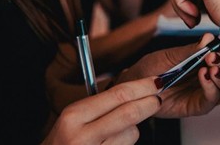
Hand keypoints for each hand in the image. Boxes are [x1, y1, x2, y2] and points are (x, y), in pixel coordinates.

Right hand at [42, 77, 160, 143]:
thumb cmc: (62, 143)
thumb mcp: (72, 120)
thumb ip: (99, 105)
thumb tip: (133, 89)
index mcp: (74, 116)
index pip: (117, 95)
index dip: (142, 86)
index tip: (155, 81)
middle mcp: (82, 135)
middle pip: (129, 113)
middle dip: (149, 103)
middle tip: (157, 99)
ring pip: (132, 133)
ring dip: (134, 129)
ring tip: (117, 132)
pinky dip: (126, 143)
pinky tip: (111, 144)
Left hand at [116, 33, 219, 117]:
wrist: (134, 84)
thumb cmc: (152, 67)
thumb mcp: (171, 54)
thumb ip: (192, 49)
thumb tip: (210, 37)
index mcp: (209, 60)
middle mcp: (212, 77)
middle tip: (214, 56)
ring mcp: (207, 92)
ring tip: (211, 67)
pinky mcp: (198, 106)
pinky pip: (213, 100)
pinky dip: (212, 87)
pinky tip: (203, 76)